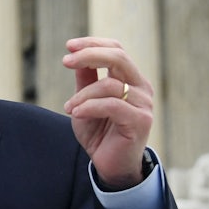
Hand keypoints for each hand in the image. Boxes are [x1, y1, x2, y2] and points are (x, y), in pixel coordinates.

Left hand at [62, 37, 152, 189]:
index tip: (69, 46)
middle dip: (89, 55)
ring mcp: (143, 104)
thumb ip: (84, 80)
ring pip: (109, 85)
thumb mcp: (85, 102)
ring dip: (82, 95)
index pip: (116, 49)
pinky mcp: (140, 121)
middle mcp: (140, 88)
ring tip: (68, 108)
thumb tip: (75, 56)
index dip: (93, 44)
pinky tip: (76, 113)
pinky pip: (112, 105)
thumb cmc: (98, 132)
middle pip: (118, 57)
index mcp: (130, 79)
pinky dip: (89, 107)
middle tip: (65, 61)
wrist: (109, 165)